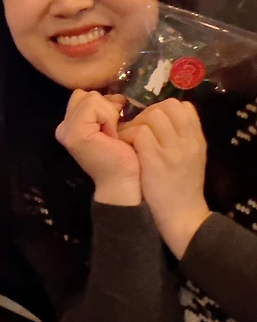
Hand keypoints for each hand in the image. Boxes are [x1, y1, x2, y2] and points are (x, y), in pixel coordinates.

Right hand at [54, 90, 141, 205]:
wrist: (122, 180)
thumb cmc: (123, 156)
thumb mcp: (112, 125)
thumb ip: (105, 109)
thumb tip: (116, 97)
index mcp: (70, 125)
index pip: (84, 96)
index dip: (104, 105)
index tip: (114, 125)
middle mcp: (63, 126)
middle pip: (86, 94)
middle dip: (105, 107)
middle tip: (113, 130)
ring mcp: (66, 129)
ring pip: (91, 97)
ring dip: (108, 112)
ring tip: (112, 133)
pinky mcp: (75, 131)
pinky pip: (94, 105)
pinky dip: (108, 116)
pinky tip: (111, 135)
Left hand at [118, 99, 210, 258]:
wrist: (182, 214)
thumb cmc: (181, 187)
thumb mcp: (191, 157)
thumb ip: (181, 137)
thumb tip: (162, 116)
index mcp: (196, 139)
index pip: (182, 106)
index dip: (163, 110)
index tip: (151, 122)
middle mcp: (188, 140)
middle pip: (166, 106)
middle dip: (146, 114)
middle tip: (136, 129)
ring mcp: (172, 149)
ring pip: (151, 116)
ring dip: (135, 124)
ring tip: (129, 138)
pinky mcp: (155, 159)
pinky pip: (139, 133)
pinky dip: (127, 135)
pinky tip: (124, 147)